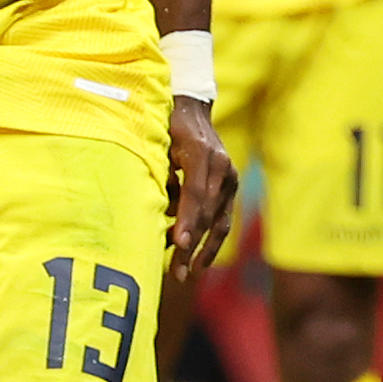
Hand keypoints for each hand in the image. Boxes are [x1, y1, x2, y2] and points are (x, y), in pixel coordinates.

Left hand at [166, 98, 237, 272]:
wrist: (191, 108)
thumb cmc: (166, 126)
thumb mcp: (158, 144)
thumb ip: (159, 175)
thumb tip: (152, 211)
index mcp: (203, 154)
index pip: (195, 194)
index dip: (186, 221)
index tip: (177, 244)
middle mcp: (222, 167)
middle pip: (206, 213)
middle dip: (190, 244)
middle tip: (175, 272)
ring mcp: (229, 178)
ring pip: (218, 221)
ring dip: (202, 250)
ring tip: (186, 273)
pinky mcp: (230, 187)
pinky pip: (222, 219)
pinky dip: (211, 241)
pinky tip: (200, 261)